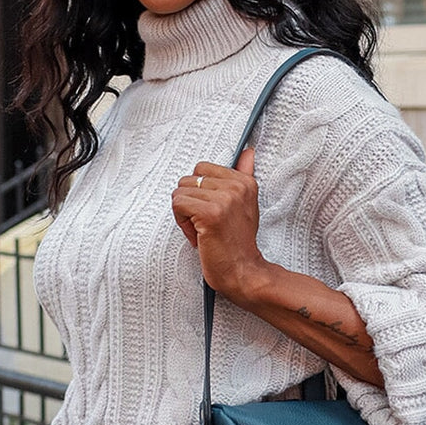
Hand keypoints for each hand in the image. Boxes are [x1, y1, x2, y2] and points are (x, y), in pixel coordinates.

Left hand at [171, 148, 268, 300]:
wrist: (244, 272)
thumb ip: (243, 175)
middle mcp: (236, 187)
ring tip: (202, 231)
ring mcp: (224, 199)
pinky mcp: (210, 213)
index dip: (199, 192)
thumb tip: (247, 152)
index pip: (202, 169)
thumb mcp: (245, 205)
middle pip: (188, 180)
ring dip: (184, 215)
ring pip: (180, 193)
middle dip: (190, 204)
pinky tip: (198, 236)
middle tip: (205, 224)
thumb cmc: (239, 243)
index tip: (212, 212)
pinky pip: (177, 205)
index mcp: (244, 181)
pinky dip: (182, 223)